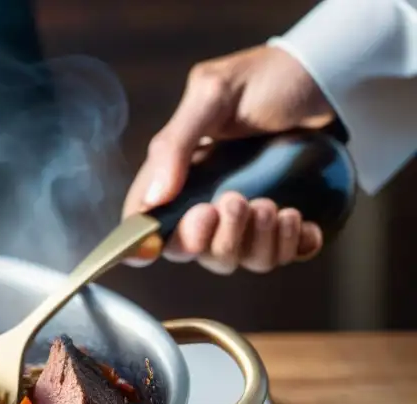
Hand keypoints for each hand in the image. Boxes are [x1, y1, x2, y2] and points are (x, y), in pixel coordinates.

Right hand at [124, 46, 334, 273]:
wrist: (327, 74)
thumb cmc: (264, 79)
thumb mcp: (212, 95)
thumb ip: (175, 144)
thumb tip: (153, 200)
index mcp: (176, 175)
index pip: (145, 225)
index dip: (147, 244)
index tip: (171, 236)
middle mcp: (205, 201)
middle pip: (194, 252)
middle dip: (214, 239)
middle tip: (236, 200)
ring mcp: (245, 216)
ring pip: (237, 260)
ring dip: (255, 241)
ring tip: (273, 203)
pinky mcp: (282, 223)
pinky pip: (280, 256)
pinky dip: (290, 246)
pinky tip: (297, 216)